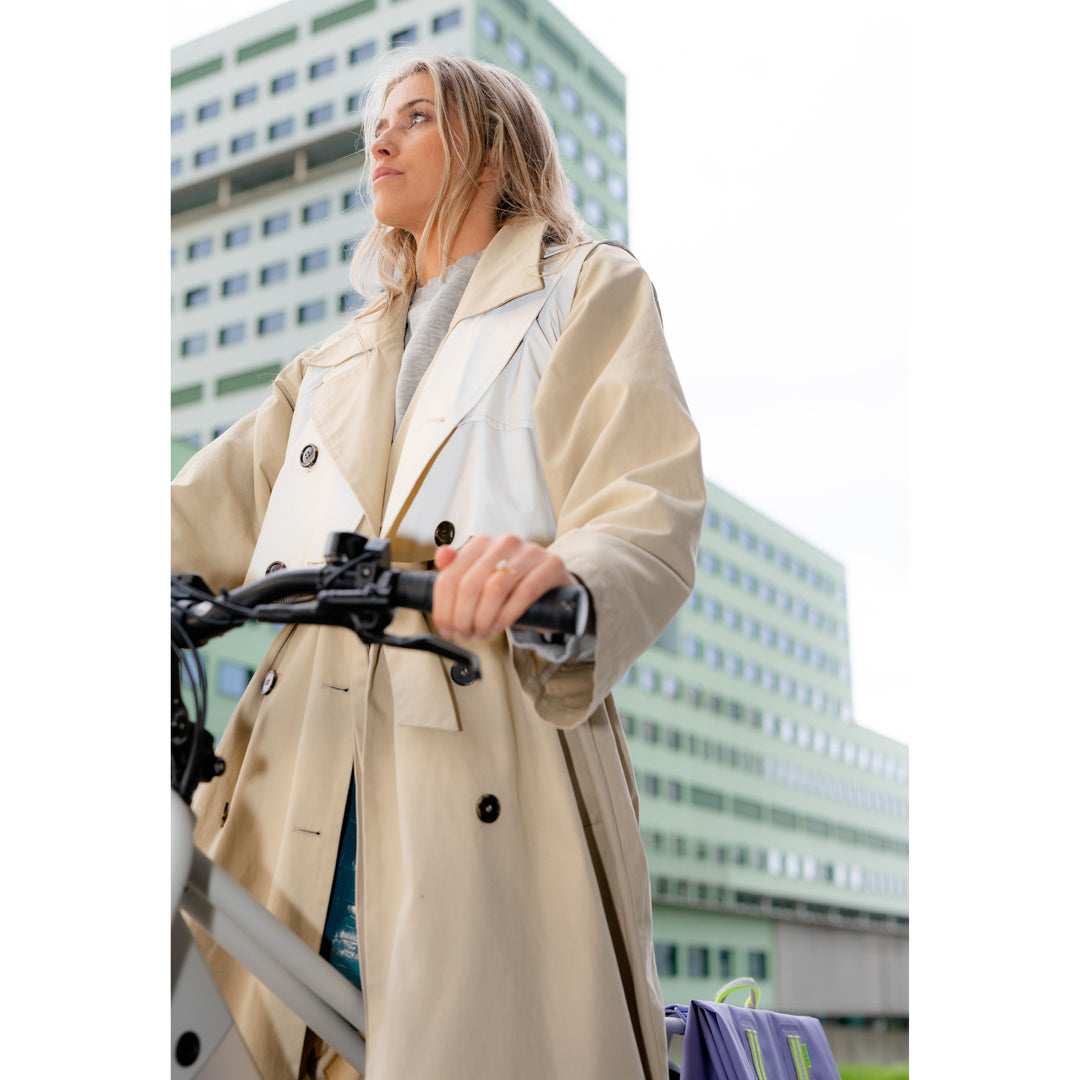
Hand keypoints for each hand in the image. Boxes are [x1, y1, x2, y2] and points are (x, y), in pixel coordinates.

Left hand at [431, 534, 575, 640]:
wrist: (553, 586)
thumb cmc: (512, 586)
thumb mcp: (481, 580)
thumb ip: (457, 571)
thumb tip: (442, 556)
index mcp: (481, 543)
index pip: (450, 575)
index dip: (443, 607)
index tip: (446, 628)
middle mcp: (504, 542)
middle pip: (470, 584)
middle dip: (463, 616)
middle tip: (465, 634)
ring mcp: (529, 552)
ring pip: (495, 587)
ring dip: (483, 617)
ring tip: (482, 633)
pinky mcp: (551, 565)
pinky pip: (525, 591)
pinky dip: (508, 614)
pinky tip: (500, 626)